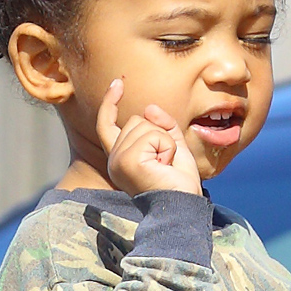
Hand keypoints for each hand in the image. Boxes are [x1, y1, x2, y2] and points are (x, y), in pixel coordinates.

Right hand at [96, 79, 202, 196]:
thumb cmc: (179, 184)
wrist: (183, 206)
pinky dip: (168, 146)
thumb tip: (148, 108)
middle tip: (166, 161)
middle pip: (137, 120)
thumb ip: (163, 126)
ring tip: (166, 165)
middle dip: (160, 133)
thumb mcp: (174, 148)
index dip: (109, 103)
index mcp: (120, 158)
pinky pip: (154, 134)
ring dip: (165, 141)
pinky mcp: (129, 161)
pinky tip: (166, 166)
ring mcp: (119, 160)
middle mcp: (114, 160)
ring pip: (146, 125)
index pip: (106, 125)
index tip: (118, 83)